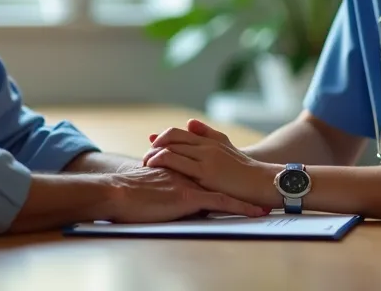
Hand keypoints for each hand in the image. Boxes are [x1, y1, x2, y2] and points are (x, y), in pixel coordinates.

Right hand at [103, 166, 268, 222]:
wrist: (116, 193)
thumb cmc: (126, 194)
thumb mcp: (149, 186)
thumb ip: (164, 184)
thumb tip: (172, 193)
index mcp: (178, 168)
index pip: (205, 168)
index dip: (222, 173)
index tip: (238, 179)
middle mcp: (187, 172)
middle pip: (218, 176)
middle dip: (239, 182)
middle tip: (259, 188)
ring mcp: (190, 183)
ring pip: (224, 188)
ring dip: (245, 194)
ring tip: (264, 201)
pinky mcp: (189, 197)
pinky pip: (221, 203)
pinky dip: (239, 207)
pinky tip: (254, 213)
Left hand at [144, 121, 282, 207]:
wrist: (261, 182)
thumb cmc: (244, 170)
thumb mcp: (226, 147)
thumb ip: (208, 134)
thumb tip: (190, 122)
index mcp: (209, 141)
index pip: (178, 133)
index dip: (162, 136)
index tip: (150, 142)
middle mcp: (205, 145)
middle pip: (171, 139)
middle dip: (154, 146)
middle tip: (144, 157)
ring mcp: (204, 157)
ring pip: (171, 148)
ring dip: (153, 155)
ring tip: (145, 164)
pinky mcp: (204, 172)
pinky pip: (176, 163)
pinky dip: (162, 163)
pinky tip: (154, 170)